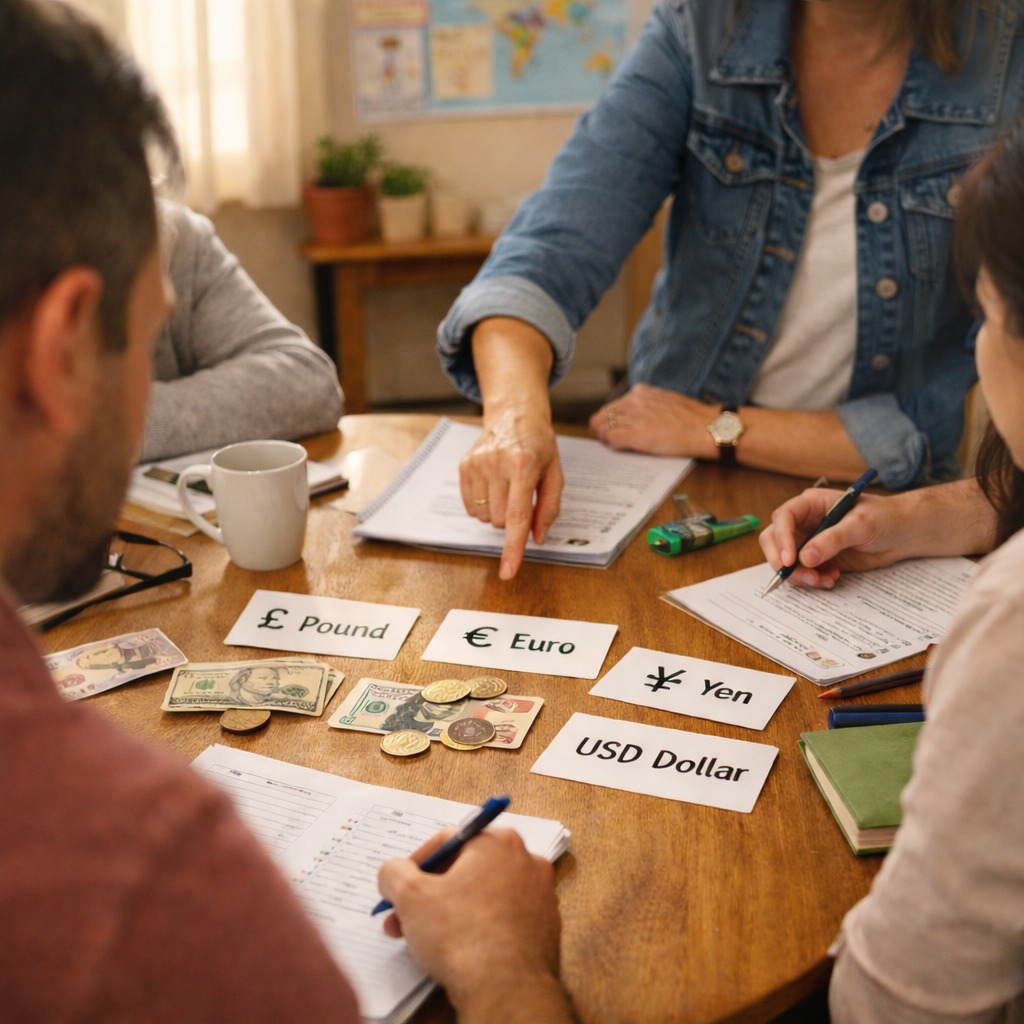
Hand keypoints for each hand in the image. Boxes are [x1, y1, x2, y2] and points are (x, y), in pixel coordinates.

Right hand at [377, 828, 574, 1021]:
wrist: (506, 990)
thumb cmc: (462, 936)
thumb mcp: (410, 896)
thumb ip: (394, 872)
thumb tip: (393, 872)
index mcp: (499, 841)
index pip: (447, 841)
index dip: (415, 866)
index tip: (400, 888)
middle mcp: (526, 860)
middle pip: (465, 869)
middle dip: (429, 894)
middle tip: (404, 917)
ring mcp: (539, 895)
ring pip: (482, 895)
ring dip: (449, 912)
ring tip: (423, 940)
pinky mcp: (544, 927)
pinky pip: (501, 918)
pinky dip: (478, 928)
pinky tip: (457, 951)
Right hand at [459, 407, 562, 580]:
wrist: (514, 413)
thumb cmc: (539, 446)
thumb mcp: (555, 473)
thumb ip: (549, 508)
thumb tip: (538, 539)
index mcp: (524, 466)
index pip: (517, 517)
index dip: (513, 548)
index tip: (507, 572)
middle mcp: (497, 464)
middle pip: (501, 522)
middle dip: (513, 520)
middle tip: (521, 495)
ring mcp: (477, 465)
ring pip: (485, 518)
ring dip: (498, 513)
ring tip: (507, 487)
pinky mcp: (464, 466)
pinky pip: (471, 508)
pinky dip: (483, 506)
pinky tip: (493, 486)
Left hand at [590, 383, 718, 457]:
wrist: (707, 428)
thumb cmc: (692, 419)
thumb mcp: (665, 401)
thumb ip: (647, 405)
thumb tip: (633, 417)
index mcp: (640, 392)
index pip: (611, 407)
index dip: (608, 422)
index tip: (613, 431)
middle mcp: (634, 401)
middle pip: (601, 417)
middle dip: (602, 430)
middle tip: (610, 442)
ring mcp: (634, 417)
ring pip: (601, 428)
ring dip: (605, 439)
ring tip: (616, 447)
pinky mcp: (637, 434)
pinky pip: (611, 439)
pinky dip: (612, 446)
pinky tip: (622, 449)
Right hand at [759, 487, 915, 588]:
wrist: (902, 533)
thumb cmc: (884, 518)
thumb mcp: (860, 525)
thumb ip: (833, 540)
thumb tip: (806, 557)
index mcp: (810, 505)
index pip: (783, 518)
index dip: (781, 539)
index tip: (790, 560)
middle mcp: (805, 522)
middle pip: (775, 540)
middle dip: (783, 561)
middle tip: (801, 576)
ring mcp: (810, 542)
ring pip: (787, 561)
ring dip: (800, 575)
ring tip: (824, 580)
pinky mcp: (819, 559)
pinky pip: (803, 572)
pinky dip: (813, 580)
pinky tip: (833, 578)